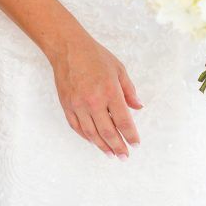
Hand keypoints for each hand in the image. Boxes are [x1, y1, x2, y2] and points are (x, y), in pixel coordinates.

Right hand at [49, 31, 142, 158]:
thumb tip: (138, 107)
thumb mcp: (119, 69)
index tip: (135, 144)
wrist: (68, 49)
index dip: (131, 135)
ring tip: (111, 154)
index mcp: (110, 91)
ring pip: (92, 133)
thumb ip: (129, 90)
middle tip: (124, 156)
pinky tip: (94, 142)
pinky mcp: (67, 106)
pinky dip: (86, 137)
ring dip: (102, 146)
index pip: (123, 120)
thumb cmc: (95, 56)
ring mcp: (78, 105)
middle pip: (108, 131)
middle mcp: (94, 101)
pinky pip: (77, 127)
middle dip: (118, 146)